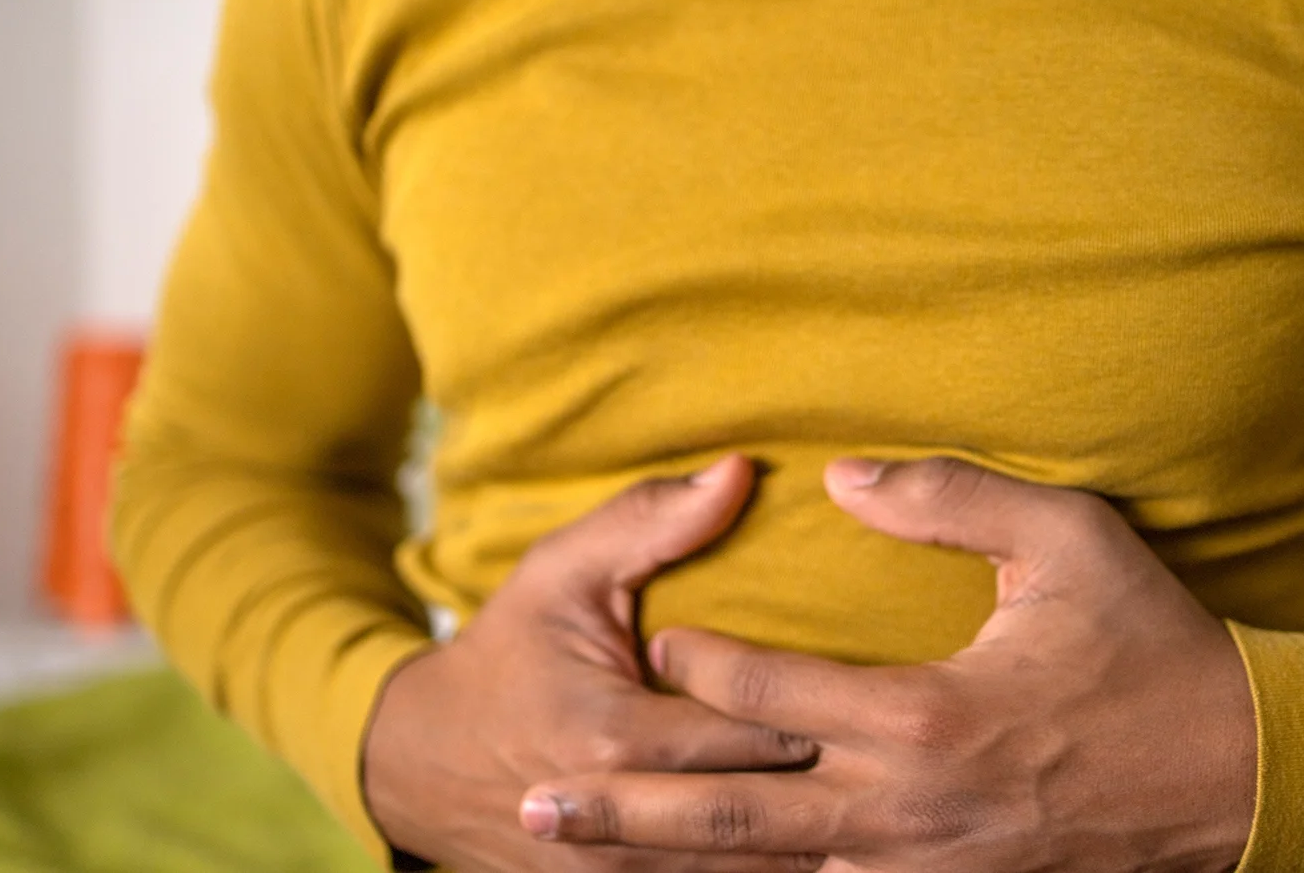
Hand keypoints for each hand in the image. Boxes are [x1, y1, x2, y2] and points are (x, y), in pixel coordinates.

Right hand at [364, 455, 822, 872]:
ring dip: (806, 835)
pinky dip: (762, 865)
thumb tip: (742, 469)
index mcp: (613, 737)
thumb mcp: (565, 571)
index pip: (756, 739)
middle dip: (828, 783)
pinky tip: (810, 836)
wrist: (421, 763)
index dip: (816, 715)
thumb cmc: (510, 651)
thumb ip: (654, 520)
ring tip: (864, 792)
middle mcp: (618, 823)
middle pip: (765, 816)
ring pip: (751, 871)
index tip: (862, 691)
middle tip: (882, 746)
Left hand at [517, 458, 1258, 872]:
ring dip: (671, 862)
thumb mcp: (1069, 541)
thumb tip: (840, 471)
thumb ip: (948, 498)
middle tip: (535, 798)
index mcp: (924, 717)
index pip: (768, 690)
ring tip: (585, 849)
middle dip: (626, 809)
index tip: (654, 634)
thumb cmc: (1152, 649)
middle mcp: (906, 809)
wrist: (1239, 779)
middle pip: (731, 816)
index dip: (698, 659)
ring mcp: (923, 869)